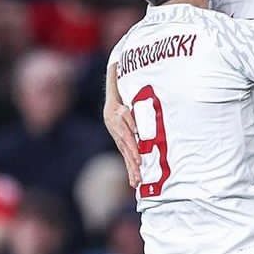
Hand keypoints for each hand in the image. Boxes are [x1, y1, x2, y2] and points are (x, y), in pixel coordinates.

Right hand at [104, 62, 140, 187]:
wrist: (118, 78)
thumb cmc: (125, 78)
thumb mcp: (124, 79)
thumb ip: (121, 78)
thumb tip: (119, 70)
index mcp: (115, 112)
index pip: (125, 132)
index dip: (132, 145)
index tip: (139, 157)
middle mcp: (113, 123)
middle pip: (124, 145)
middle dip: (132, 161)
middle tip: (139, 175)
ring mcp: (116, 131)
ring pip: (125, 151)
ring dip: (131, 168)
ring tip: (137, 182)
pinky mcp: (121, 136)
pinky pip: (126, 153)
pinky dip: (131, 166)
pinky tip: (136, 181)